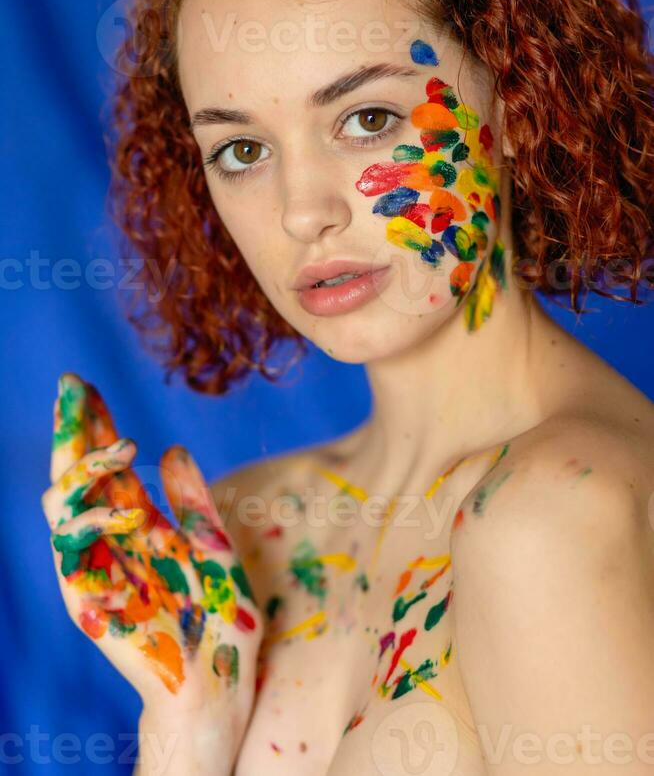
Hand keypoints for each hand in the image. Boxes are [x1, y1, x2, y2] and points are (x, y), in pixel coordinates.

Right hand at [41, 372, 263, 741]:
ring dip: (84, 469)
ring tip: (121, 444)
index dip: (93, 423)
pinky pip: (74, 556)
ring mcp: (94, 568)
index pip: (106, 463)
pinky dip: (94, 527)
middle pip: (76, 473)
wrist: (216, 683)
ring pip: (62, 506)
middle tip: (71, 385)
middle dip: (72, 429)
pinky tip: (128, 509)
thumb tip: (174, 447)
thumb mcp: (213, 545)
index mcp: (136, 522)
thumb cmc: (217, 616)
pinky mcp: (89, 601)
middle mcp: (108, 539)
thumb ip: (193, 500)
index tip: (85, 384)